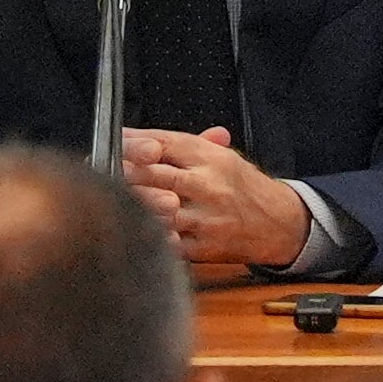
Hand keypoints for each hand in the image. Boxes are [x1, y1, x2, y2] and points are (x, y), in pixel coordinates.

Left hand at [118, 127, 311, 270]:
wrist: (279, 222)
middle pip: (156, 176)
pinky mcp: (206, 247)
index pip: (164, 144)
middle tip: (103, 172)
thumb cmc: (242, 186)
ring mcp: (207, 218)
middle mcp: (209, 186)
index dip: (133, 145)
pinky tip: (136, 230)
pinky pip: (171, 244)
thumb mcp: (218, 155)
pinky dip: (152, 237)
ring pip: (160, 212)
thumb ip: (176, 144)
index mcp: (210, 158)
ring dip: (134, 207)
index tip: (111, 146)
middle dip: (126, 174)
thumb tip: (129, 134)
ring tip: (114, 202)